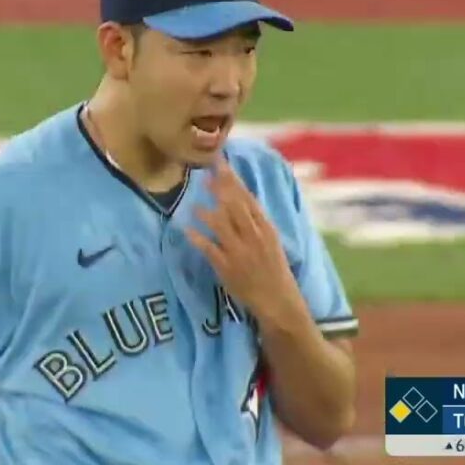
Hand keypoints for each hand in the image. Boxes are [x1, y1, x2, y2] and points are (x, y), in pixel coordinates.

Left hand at [185, 157, 303, 322]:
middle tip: (205, 173)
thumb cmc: (274, 269)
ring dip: (207, 213)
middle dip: (220, 188)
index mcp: (266, 227)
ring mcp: (240, 251)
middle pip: (235, 206)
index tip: (222, 164)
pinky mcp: (227, 267)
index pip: (248, 198)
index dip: (234, 180)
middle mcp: (253, 235)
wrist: (278, 300)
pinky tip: (187, 230)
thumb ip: (255, 221)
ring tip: (194, 206)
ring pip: (222, 225)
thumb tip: (239, 198)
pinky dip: (198, 238)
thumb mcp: (271, 240)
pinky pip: (210, 249)